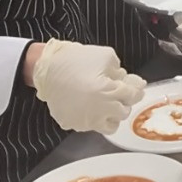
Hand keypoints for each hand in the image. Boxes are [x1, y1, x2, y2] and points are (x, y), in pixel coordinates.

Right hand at [30, 39, 146, 133]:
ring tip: (105, 102)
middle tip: (118, 92)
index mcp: (109, 93)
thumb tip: (127, 80)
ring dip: (111, 114)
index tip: (135, 86)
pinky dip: (92, 117)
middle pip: (123, 112)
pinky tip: (87, 104)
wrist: (45, 67)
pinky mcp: (72, 124)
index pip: (133, 96)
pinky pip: (89, 125)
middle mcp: (99, 111)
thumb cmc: (75, 59)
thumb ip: (121, 70)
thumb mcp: (106, 56)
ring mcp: (85, 121)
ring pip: (109, 125)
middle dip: (123, 101)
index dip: (136, 89)